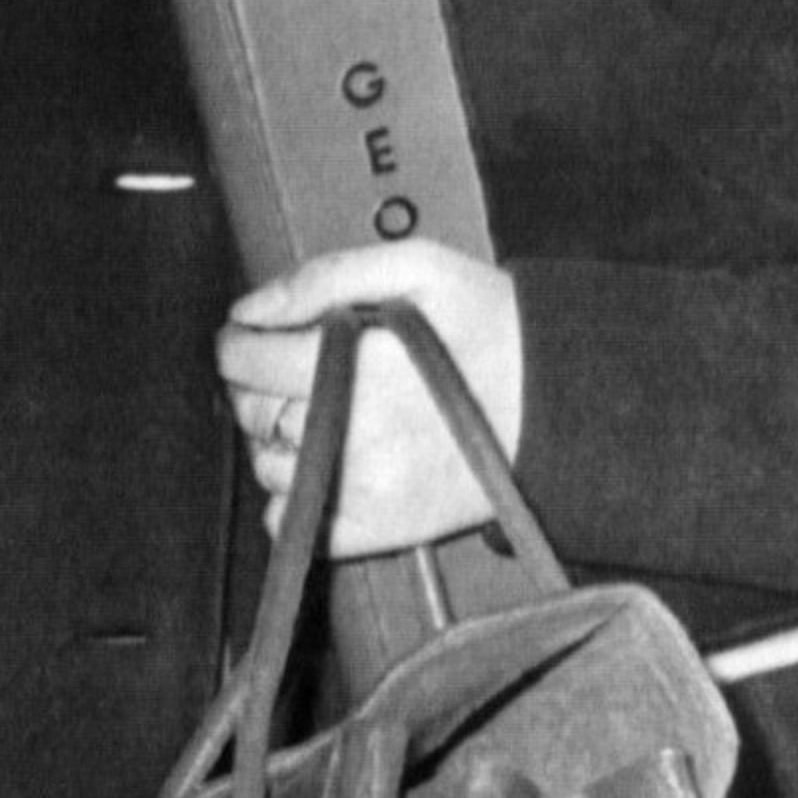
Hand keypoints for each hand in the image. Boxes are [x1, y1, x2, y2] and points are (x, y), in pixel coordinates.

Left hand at [216, 241, 523, 554]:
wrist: (561, 402)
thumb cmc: (491, 326)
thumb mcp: (418, 268)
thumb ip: (324, 277)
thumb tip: (248, 309)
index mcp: (361, 363)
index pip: (246, 360)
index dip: (236, 344)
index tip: (247, 338)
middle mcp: (357, 431)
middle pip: (252, 414)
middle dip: (256, 388)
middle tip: (289, 373)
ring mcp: (365, 487)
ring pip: (268, 466)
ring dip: (279, 440)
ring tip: (325, 414)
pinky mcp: (380, 529)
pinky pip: (291, 520)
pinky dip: (294, 495)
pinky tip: (330, 463)